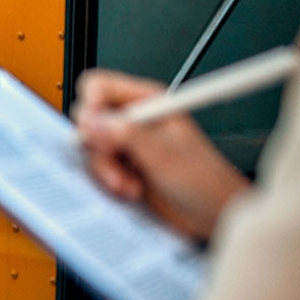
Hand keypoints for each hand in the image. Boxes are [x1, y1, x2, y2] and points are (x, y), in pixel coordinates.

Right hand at [73, 69, 250, 240]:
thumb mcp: (162, 153)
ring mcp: (125, 145)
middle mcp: (133, 120)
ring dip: (106, 170)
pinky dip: (108, 182)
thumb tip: (91, 120)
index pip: (100, 86)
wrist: (210, 213)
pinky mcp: (120, 168)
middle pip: (89, 119)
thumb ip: (124, 133)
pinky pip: (96, 170)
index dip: (91, 105)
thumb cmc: (203, 179)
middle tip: (115, 158)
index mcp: (147, 101)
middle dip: (98, 145)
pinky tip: (130, 189)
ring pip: (90, 148)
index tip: (94, 130)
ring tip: (128, 182)